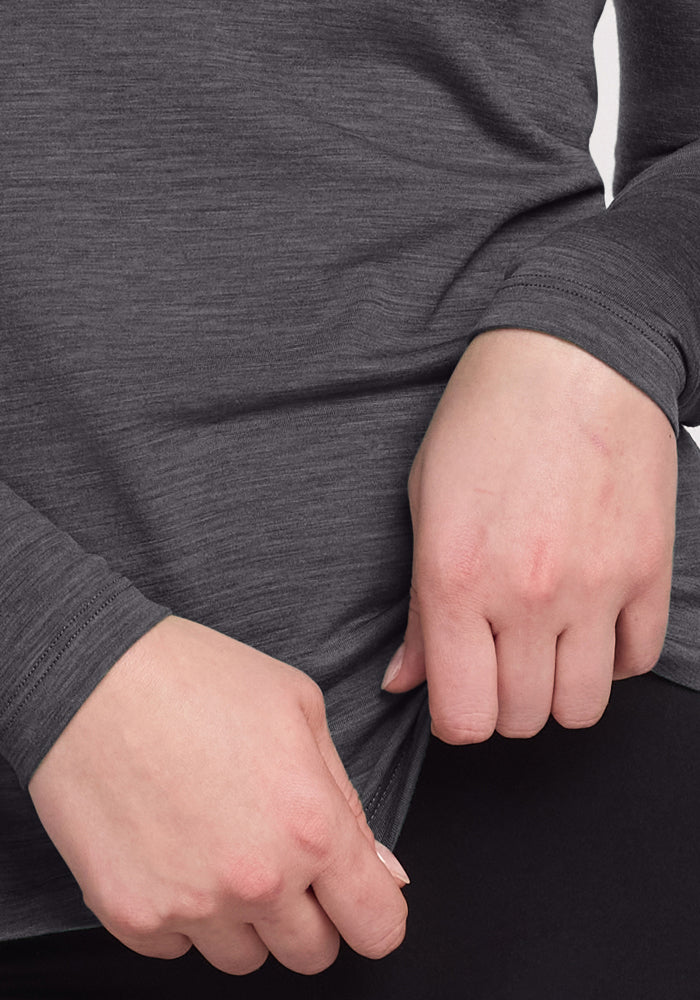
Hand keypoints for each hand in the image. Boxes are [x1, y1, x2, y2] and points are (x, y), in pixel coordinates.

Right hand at [28, 615, 408, 974]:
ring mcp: (191, 906)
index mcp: (311, 827)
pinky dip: (184, 913)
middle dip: (310, 913)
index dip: (376, 911)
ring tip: (219, 845)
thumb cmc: (195, 677)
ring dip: (245, 919)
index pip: (378, 926)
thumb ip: (348, 799)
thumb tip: (380, 870)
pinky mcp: (132, 916)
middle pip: (313, 954)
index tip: (359, 895)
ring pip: (244, 959)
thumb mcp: (299, 708)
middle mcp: (257, 881)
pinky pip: (178, 947)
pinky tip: (174, 849)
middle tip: (281, 856)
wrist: (89, 677)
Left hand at [382, 328, 676, 741]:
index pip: (462, 715)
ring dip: (557, 691)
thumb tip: (407, 680)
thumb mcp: (425, 505)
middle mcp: (528, 596)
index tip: (457, 697)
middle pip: (523, 720)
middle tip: (496, 666)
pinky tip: (589, 622)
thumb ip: (417, 607)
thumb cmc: (486, 419)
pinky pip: (637, 660)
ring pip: (582, 706)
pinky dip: (610, 657)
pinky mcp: (647, 570)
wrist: (570, 357)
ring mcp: (596, 587)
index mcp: (457, 580)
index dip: (455, 719)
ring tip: (544, 650)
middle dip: (503, 706)